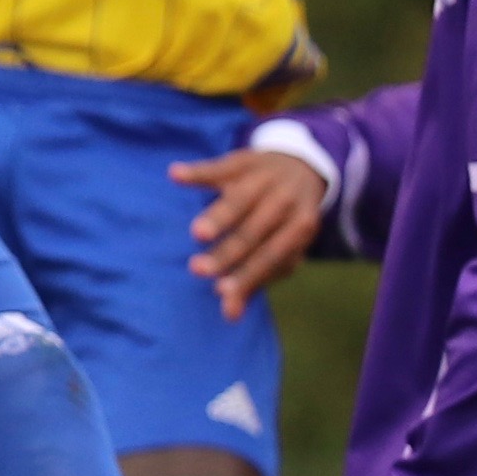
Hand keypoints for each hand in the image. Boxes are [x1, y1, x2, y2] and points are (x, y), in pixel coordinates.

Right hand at [172, 144, 331, 318]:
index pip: (271, 256)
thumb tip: (229, 316)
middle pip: (253, 232)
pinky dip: (197, 171)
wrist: (301, 166)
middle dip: (226, 253)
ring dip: (218, 217)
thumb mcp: (279, 250)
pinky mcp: (243, 159)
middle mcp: (285, 201)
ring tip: (197, 234)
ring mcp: (264, 177)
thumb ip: (254, 281)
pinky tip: (176, 174)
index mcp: (300, 227)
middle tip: (197, 270)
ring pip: (239, 200)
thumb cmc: (284, 222)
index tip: (220, 291)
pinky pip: (219, 166)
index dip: (247, 274)